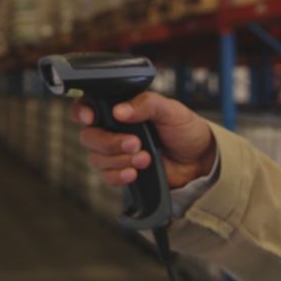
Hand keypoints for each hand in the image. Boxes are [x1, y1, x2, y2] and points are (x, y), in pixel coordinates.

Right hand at [70, 92, 217, 187]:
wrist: (198, 161)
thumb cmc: (184, 129)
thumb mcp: (170, 110)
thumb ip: (146, 104)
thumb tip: (120, 110)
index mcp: (121, 106)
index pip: (88, 105)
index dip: (82, 111)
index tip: (90, 117)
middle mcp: (113, 128)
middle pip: (89, 136)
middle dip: (110, 142)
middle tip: (136, 143)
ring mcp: (115, 150)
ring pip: (96, 158)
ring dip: (120, 160)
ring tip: (145, 158)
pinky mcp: (120, 170)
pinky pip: (106, 175)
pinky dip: (119, 175)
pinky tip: (135, 172)